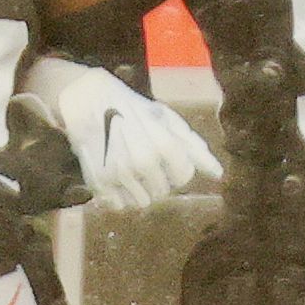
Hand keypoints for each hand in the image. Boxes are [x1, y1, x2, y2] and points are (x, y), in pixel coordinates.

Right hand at [23, 56, 219, 209]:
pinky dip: (117, 196)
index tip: (164, 158)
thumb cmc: (132, 107)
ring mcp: (120, 174)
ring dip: (138, 189)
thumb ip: (194, 148)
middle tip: (142, 159)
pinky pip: (119, 205)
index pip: (183, 177)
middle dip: (157, 179)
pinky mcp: (99, 182)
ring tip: (127, 167)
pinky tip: (113, 176)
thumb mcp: (166, 119)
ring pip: (142, 202)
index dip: (176, 169)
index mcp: (165, 146)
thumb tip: (217, 174)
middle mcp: (144, 162)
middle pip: (163, 192)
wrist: (86, 99)